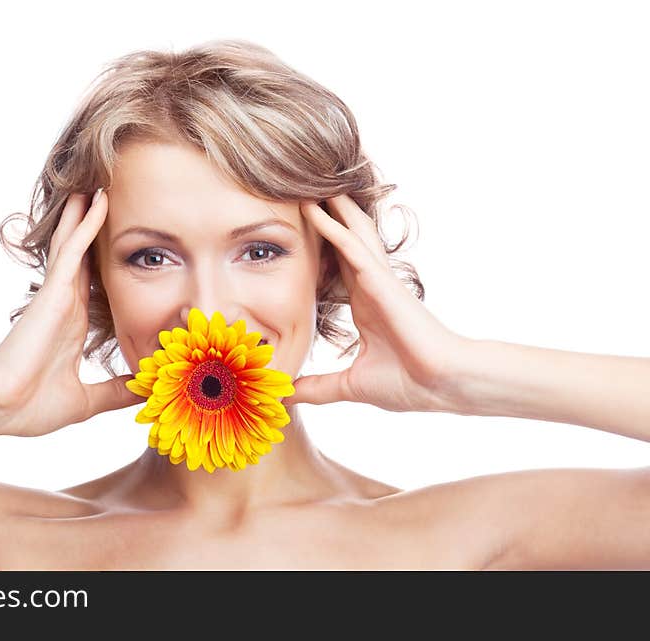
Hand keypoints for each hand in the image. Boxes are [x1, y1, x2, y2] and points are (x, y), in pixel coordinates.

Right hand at [0, 190, 142, 436]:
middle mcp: (66, 304)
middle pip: (84, 256)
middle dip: (94, 229)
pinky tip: (97, 200)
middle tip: (109, 198)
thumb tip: (144, 391)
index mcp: (74, 325)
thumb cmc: (32, 407)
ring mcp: (58, 294)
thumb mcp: (87, 400)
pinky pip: (73, 250)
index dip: (105, 263)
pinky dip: (86, 224)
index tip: (122, 246)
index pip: (94, 285)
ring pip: (76, 243)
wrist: (1, 408)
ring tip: (101, 184)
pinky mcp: (53, 290)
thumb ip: (116, 392)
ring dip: (87, 214)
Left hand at [285, 194, 471, 412]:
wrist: (441, 384)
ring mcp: (376, 280)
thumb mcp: (349, 386)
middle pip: (341, 241)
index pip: (334, 267)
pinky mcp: (381, 281)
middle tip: (299, 191)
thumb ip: (317, 387)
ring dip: (329, 208)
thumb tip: (287, 396)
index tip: (294, 229)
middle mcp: (369, 287)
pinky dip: (332, 228)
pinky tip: (315, 209)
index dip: (317, 246)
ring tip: (306, 182)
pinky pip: (352, 248)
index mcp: (363, 305)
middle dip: (324, 216)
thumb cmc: (408, 383)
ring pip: (348, 234)